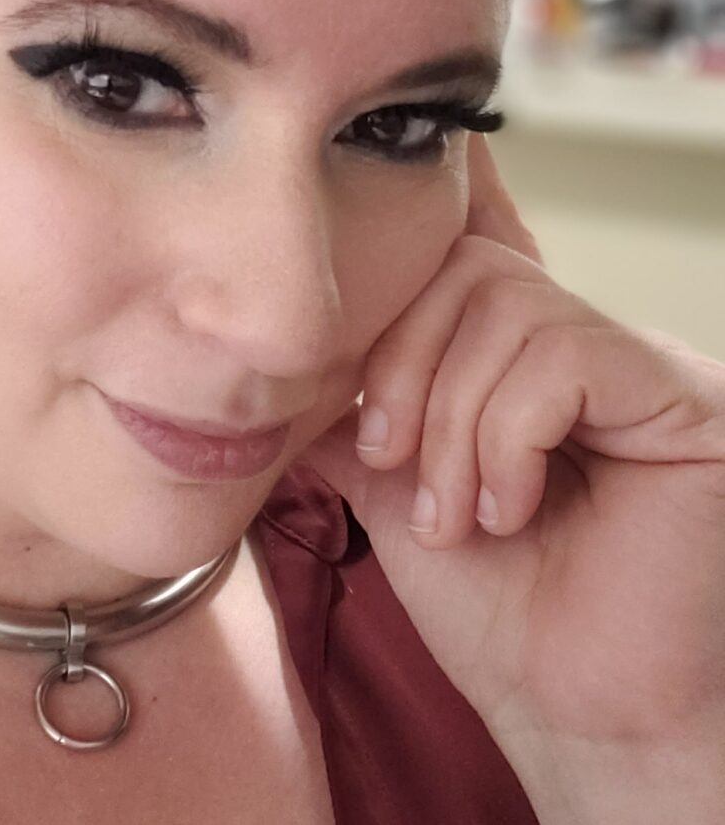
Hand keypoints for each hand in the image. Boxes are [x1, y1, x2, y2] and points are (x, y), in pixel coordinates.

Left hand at [305, 134, 724, 819]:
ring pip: (505, 308)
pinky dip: (506, 434)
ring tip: (454, 513)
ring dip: (451, 421)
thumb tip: (289, 344)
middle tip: (391, 467)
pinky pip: (560, 354)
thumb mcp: (395, 485)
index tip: (363, 296)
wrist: (577, 713)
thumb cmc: (496, 607)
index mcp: (517, 356)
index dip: (409, 262)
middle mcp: (583, 341)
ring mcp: (638, 363)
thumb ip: (355, 403)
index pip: (456, 259)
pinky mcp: (683, 396)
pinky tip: (510, 507)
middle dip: (402, 368)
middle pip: (464, 269)